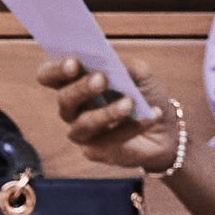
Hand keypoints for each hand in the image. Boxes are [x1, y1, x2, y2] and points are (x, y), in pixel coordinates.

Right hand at [36, 55, 179, 171]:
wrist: (165, 129)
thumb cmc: (144, 95)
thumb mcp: (141, 74)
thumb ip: (126, 66)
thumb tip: (114, 64)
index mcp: (73, 82)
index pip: (49, 75)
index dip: (56, 69)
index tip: (73, 62)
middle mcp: (71, 108)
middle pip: (64, 99)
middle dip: (82, 88)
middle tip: (101, 79)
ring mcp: (81, 132)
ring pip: (84, 123)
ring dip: (107, 112)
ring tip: (129, 103)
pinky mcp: (97, 152)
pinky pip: (110, 141)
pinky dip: (132, 127)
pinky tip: (151, 116)